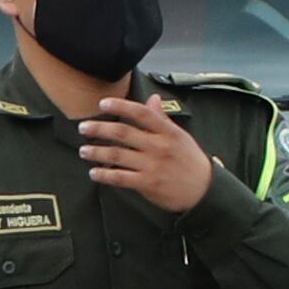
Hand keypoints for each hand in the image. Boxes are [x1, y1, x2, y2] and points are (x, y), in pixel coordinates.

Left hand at [78, 95, 213, 216]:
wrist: (204, 190)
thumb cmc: (191, 161)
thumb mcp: (180, 136)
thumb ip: (162, 118)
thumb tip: (153, 98)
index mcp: (168, 132)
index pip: (141, 113)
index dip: (120, 106)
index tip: (103, 103)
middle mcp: (159, 146)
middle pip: (123, 133)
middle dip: (99, 128)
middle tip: (83, 127)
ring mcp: (153, 165)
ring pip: (118, 155)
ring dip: (97, 152)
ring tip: (84, 150)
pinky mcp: (148, 183)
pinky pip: (121, 177)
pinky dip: (105, 174)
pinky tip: (94, 172)